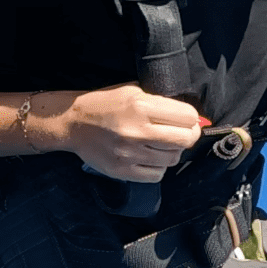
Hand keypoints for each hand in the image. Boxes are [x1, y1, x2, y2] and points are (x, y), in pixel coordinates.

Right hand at [61, 84, 201, 180]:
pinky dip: (159, 167)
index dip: (192, 118)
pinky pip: (157, 175)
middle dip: (189, 136)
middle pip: (185, 139)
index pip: (188, 117)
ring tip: (162, 144)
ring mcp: (130, 153)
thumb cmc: (106, 104)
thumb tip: (193, 117)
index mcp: (141, 107)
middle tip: (183, 133)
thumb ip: (161, 103)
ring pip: (173, 159)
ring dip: (173, 152)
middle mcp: (137, 131)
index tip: (188, 119)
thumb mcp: (134, 92)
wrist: (73, 123)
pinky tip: (151, 157)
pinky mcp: (122, 170)